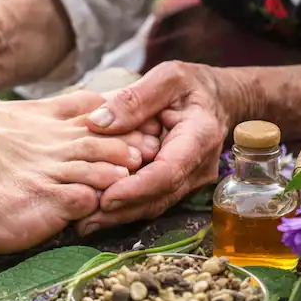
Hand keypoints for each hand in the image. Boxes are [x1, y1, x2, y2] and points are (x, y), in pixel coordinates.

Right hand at [0, 91, 159, 259]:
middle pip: (106, 137)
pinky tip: (109, 205)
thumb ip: (15, 118)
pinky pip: (87, 199)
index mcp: (36, 117)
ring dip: (122, 173)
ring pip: (103, 166)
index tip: (137, 122)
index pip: (89, 108)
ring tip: (137, 178)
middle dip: (132, 145)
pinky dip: (102, 202)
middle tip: (154, 152)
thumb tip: (15, 118)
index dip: (116, 115)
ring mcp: (48, 170)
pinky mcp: (45, 201)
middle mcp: (48, 141)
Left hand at [74, 62, 231, 235]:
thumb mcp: (167, 78)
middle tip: (82, 221)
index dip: (136, 189)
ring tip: (82, 222)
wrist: (219, 100)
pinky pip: (151, 199)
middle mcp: (198, 167)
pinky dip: (125, 206)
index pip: (168, 173)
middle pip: (158, 197)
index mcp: (199, 137)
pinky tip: (96, 210)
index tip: (105, 198)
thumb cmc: (192, 85)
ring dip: (119, 216)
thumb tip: (97, 122)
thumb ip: (134, 98)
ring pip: (153, 204)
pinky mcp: (176, 185)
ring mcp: (189, 180)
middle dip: (120, 211)